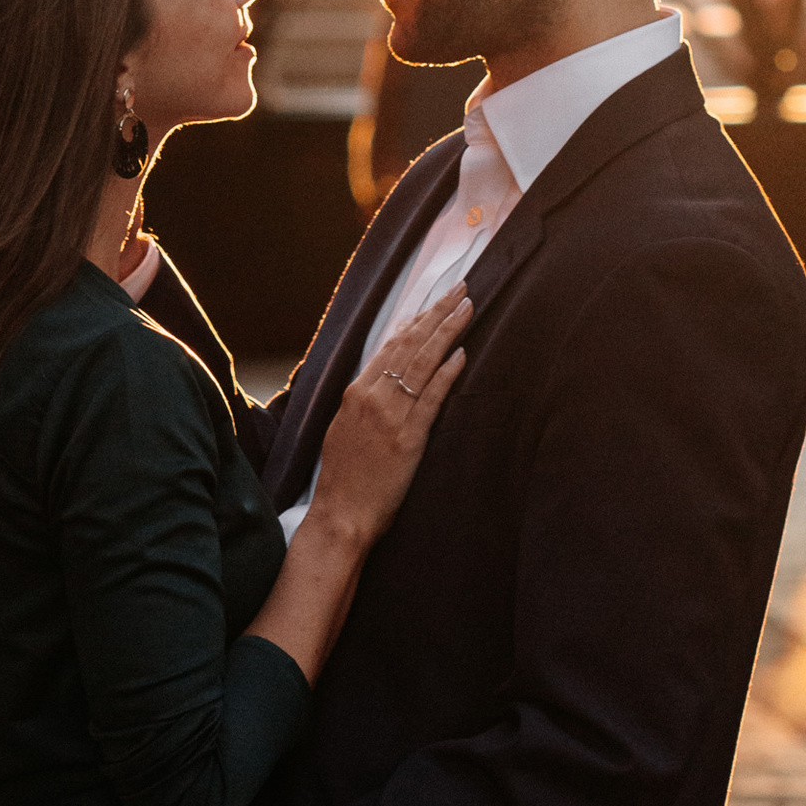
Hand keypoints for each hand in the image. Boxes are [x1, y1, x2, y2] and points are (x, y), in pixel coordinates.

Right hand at [310, 286, 471, 549]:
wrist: (339, 514)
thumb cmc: (342, 477)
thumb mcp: (343, 428)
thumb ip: (363, 401)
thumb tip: (381, 377)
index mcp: (355, 392)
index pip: (389, 345)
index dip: (415, 321)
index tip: (433, 301)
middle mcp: (372, 396)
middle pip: (409, 345)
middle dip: (437, 314)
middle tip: (459, 290)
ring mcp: (391, 415)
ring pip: (423, 362)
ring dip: (447, 332)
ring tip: (466, 308)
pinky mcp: (409, 438)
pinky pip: (431, 397)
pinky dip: (447, 373)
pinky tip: (462, 354)